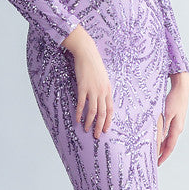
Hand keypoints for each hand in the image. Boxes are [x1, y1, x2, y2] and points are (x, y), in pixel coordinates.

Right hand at [63, 25, 112, 139]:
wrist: (87, 53)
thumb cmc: (94, 65)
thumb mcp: (103, 77)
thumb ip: (103, 89)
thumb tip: (101, 99)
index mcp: (108, 90)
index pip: (110, 110)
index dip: (108, 121)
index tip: (105, 129)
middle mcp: (102, 91)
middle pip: (102, 113)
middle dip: (100, 126)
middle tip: (97, 135)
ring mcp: (93, 90)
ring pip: (93, 111)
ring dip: (90, 122)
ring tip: (87, 130)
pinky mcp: (83, 87)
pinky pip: (82, 104)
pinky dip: (80, 113)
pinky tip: (77, 119)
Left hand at [157, 72, 188, 165]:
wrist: (182, 88)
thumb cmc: (173, 99)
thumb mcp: (166, 114)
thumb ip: (163, 127)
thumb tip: (159, 140)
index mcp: (176, 128)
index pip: (169, 147)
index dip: (163, 156)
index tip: (157, 164)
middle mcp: (178, 128)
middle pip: (169, 145)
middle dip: (162, 153)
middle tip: (153, 160)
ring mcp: (178, 124)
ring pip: (169, 139)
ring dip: (162, 146)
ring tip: (154, 152)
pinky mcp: (176, 119)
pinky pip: (169, 132)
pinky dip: (163, 138)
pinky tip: (157, 138)